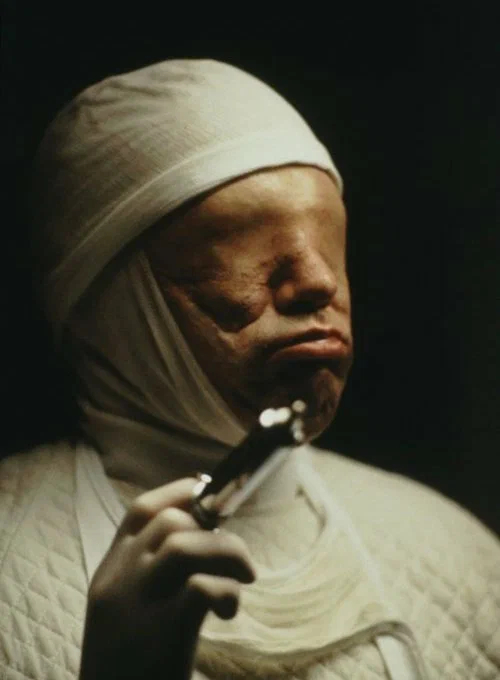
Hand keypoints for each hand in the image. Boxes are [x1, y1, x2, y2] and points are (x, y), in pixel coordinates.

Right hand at [79, 478, 255, 679]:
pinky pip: (202, 587)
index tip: (208, 492)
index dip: (180, 492)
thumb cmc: (129, 664)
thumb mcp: (127, 609)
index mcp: (110, 570)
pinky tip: (228, 611)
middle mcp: (120, 578)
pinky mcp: (163, 633)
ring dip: (228, 552)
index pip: (141, 509)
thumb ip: (151, 571)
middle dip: (214, 530)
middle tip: (235, 557)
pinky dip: (227, 591)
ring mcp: (139, 603)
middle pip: (171, 522)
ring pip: (185, 544)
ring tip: (244, 576)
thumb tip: (203, 535)